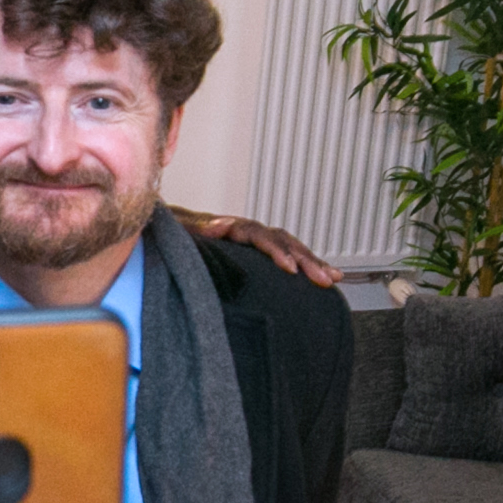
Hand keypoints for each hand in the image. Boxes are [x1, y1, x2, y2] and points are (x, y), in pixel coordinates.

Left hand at [170, 205, 340, 286]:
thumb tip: (220, 224)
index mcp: (233, 226)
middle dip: (306, 260)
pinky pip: (287, 255)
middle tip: (323, 278)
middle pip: (284, 242)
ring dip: (312, 262)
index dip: (278, 252)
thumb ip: (199, 228)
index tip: (290, 269)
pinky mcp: (257, 251)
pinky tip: (323, 276)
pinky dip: (305, 264)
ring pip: (290, 247)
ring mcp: (255, 240)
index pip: (262, 237)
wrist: (170, 226)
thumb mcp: (182, 229)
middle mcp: (249, 230)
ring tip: (332, 278)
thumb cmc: (175, 231)